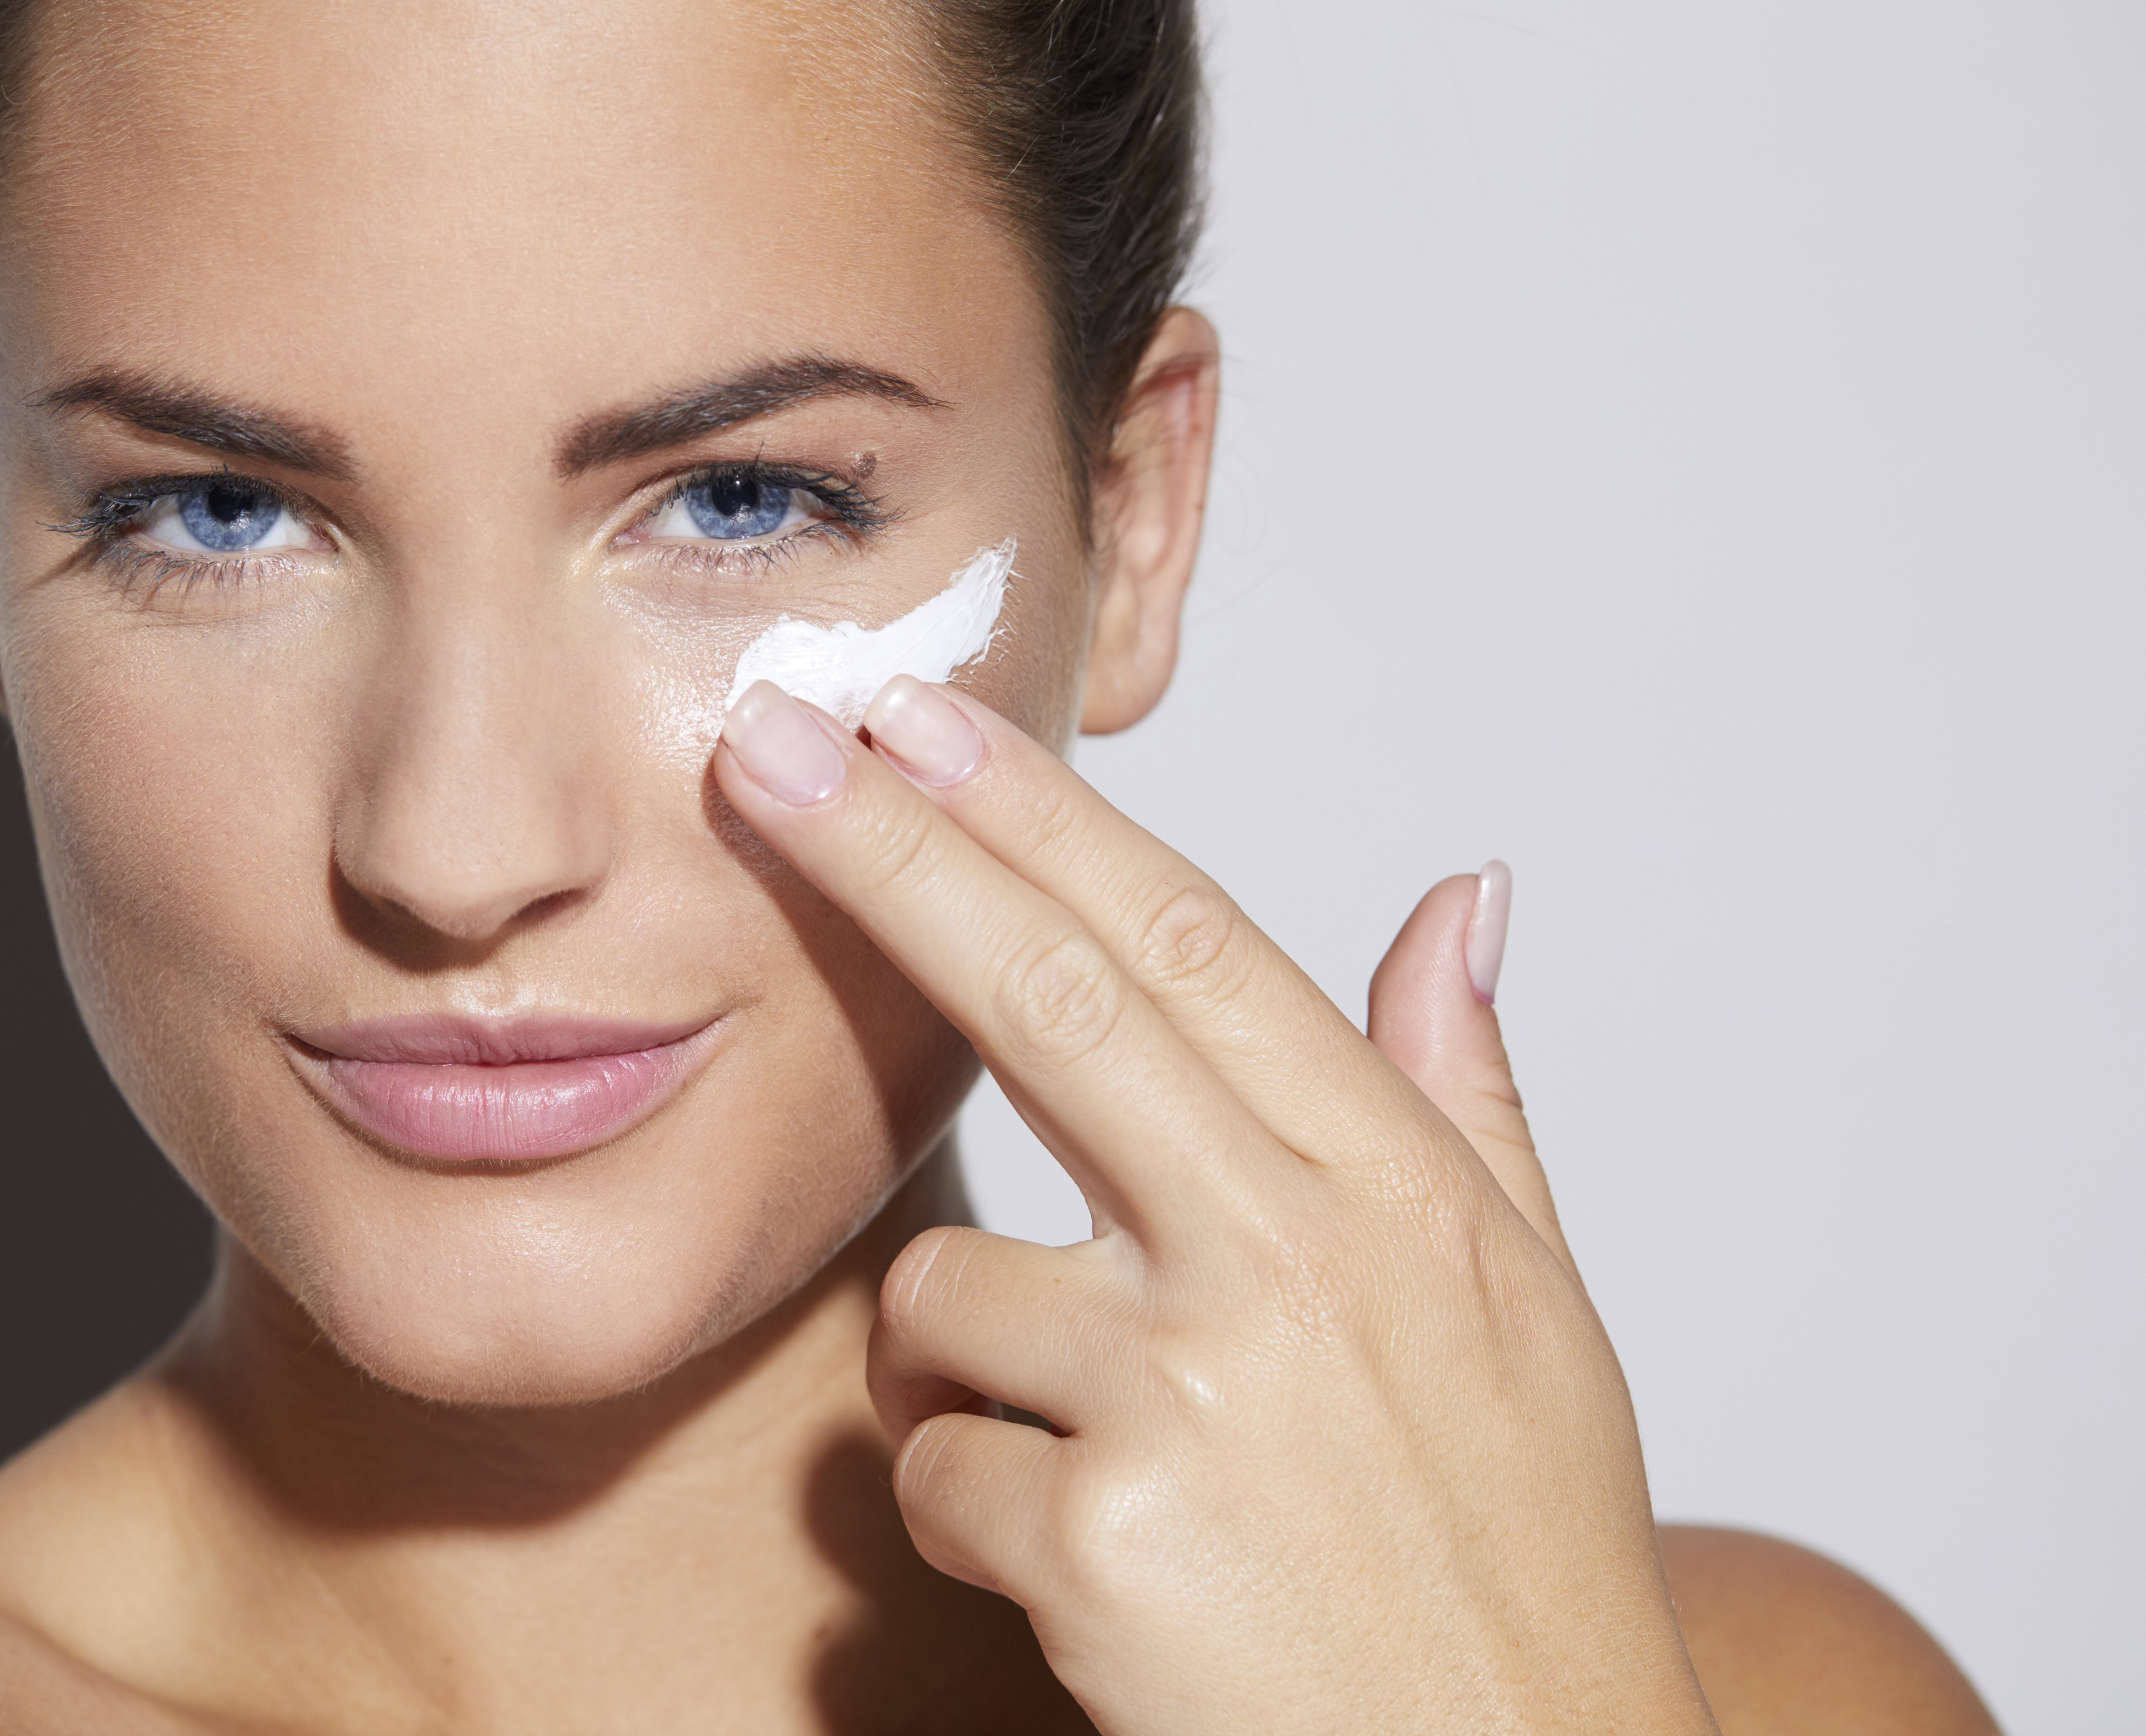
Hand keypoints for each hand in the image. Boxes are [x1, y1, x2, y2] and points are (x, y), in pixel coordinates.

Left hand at [714, 675, 1715, 1735]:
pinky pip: (931, 1469)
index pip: (1188, 946)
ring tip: (1082, 1463)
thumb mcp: (1531, 1314)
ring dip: (950, 1368)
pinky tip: (1090, 1576)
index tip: (920, 719)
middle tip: (764, 747)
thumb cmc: (1516, 1563)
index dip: (1038, 819)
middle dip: (892, 857)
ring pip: (942, 1298)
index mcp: (1397, 1196)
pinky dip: (971, 1513)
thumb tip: (1462, 898)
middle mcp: (1296, 1264)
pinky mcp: (1102, 1537)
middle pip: (1054, 1002)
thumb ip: (1469, 1097)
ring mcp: (1195, 1397)